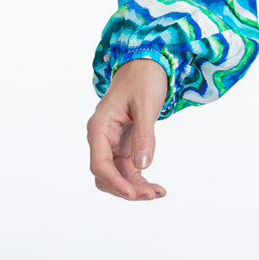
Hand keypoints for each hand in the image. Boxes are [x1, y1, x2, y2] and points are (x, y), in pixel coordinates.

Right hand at [87, 58, 169, 199]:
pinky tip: (156, 187)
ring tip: (158, 193)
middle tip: (153, 194)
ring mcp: (111, 144)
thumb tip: (143, 165)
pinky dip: (140, 179)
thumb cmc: (143, 79)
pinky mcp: (123, 146)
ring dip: (135, 187)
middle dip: (127, 188)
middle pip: (106, 175)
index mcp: (99, 127)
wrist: (145, 65)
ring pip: (117, 176)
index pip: (99, 164)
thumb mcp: (146, 105)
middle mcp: (101, 138)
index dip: (115, 183)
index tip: (134, 194)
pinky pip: (127, 170)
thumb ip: (144, 134)